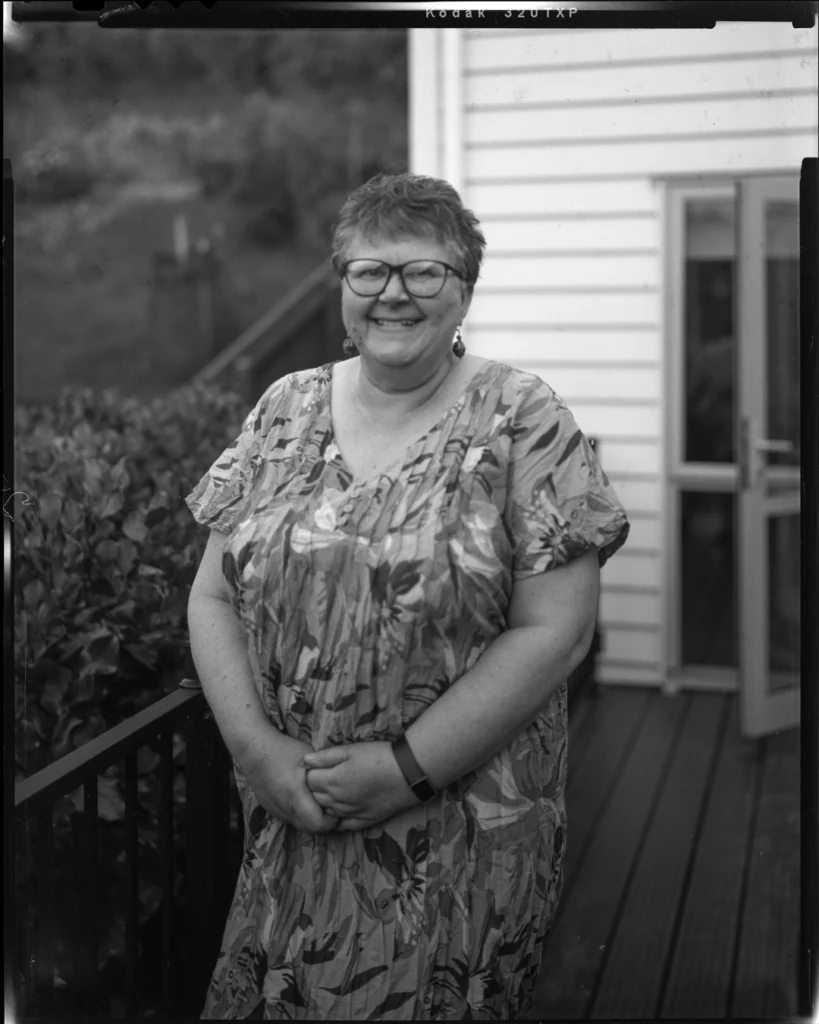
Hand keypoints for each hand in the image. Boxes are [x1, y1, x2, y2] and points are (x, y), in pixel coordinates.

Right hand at [237, 728, 338, 833]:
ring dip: (310, 819)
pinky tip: (303, 800)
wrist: (254, 750)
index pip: (318, 824)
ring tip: (318, 803)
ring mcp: (275, 810)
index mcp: (296, 796)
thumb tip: (340, 785)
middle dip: (323, 823)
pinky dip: (299, 814)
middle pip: (309, 829)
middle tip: (331, 809)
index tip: (338, 810)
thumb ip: (324, 773)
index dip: (331, 822)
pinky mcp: (269, 808)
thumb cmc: (284, 750)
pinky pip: (288, 818)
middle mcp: (284, 808)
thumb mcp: (309, 758)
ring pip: (298, 825)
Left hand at [303, 742, 417, 830]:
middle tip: (321, 778)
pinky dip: (336, 819)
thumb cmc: (378, 757)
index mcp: (331, 781)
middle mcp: (336, 801)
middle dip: (312, 789)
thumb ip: (325, 756)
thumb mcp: (351, 750)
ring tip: (331, 791)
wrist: (407, 774)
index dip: (309, 772)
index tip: (315, 766)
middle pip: (313, 798)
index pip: (307, 781)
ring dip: (323, 803)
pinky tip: (340, 810)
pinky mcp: (363, 821)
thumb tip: (305, 760)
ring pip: (326, 812)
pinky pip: (342, 825)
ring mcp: (349, 813)